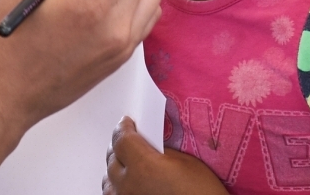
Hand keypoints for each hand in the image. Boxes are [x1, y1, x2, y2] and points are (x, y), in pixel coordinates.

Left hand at [103, 117, 227, 194]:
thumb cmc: (202, 192)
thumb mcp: (186, 163)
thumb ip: (161, 151)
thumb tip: (149, 144)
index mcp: (143, 166)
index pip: (121, 139)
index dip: (123, 127)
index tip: (128, 122)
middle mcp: (128, 185)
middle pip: (112, 159)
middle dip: (119, 146)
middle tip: (128, 140)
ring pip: (108, 182)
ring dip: (114, 169)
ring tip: (126, 163)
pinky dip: (116, 189)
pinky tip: (127, 186)